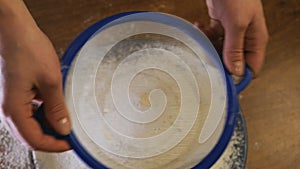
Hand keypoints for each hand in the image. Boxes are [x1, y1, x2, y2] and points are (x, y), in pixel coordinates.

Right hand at [0, 1, 70, 151]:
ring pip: (30, 124)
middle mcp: (8, 108)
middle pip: (30, 135)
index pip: (34, 140)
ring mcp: (11, 101)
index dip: (54, 145)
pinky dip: (43, 113)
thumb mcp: (50, 81)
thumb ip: (57, 107)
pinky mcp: (15, 93)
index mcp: (14, 109)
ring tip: (66, 118)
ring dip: (48, 125)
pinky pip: (29, 111)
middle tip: (70, 132)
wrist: (14, 29)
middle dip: (52, 137)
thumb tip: (63, 127)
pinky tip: (56, 106)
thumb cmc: (27, 48)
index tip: (70, 142)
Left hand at [198, 0, 268, 76]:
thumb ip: (235, 48)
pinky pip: (212, 38)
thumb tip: (235, 71)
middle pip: (233, 61)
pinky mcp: (221, 26)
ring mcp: (232, 32)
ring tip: (202, 37)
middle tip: (206, 58)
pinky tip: (199, 27)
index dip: (238, 76)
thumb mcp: (237, 24)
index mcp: (255, 40)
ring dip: (209, 46)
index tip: (224, 80)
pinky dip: (204, 34)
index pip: (251, 68)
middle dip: (219, 61)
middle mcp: (245, 39)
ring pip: (220, 50)